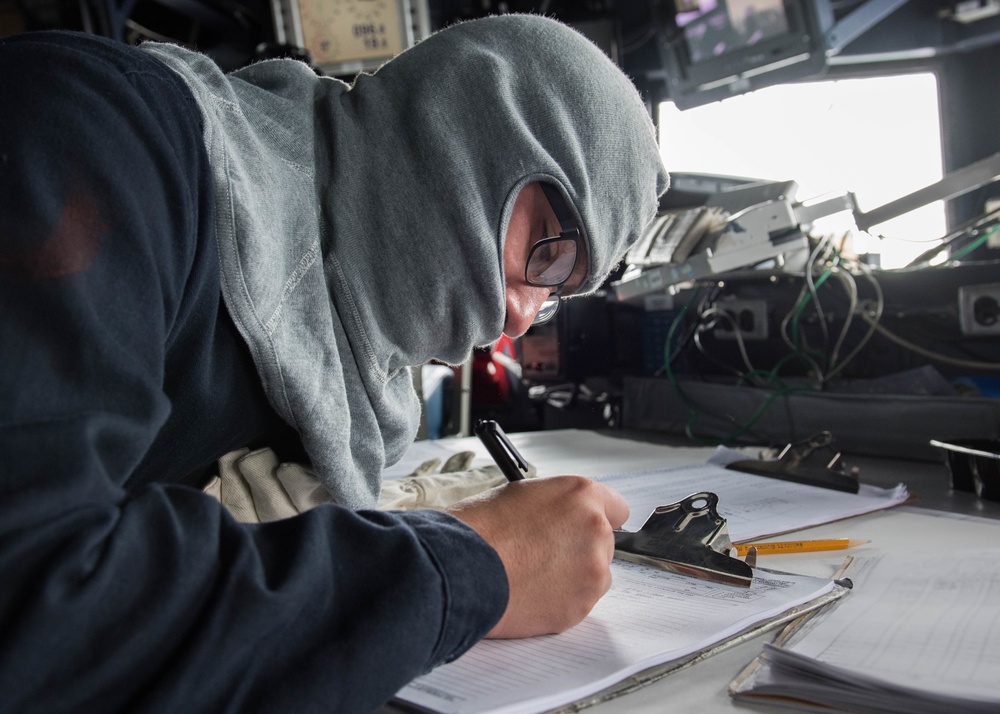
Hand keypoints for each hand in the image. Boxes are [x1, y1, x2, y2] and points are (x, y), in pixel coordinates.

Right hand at [447, 475, 628, 638]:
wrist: (459, 569)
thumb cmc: (478, 529)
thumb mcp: (519, 494)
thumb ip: (553, 506)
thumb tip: (559, 519)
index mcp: (580, 496)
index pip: (616, 507)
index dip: (595, 518)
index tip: (584, 528)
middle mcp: (595, 531)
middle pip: (604, 544)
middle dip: (578, 550)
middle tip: (544, 555)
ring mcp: (591, 572)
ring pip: (593, 577)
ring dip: (571, 578)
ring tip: (531, 576)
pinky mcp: (580, 607)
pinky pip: (577, 603)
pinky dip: (558, 602)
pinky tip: (528, 594)